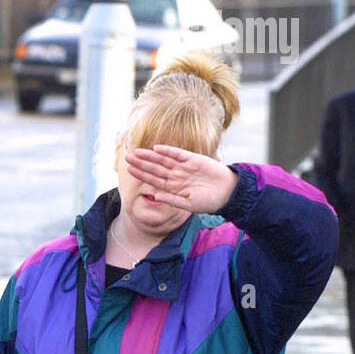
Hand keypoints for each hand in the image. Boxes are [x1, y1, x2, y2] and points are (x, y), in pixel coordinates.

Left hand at [124, 144, 238, 213]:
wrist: (227, 192)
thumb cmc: (208, 201)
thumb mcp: (188, 204)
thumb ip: (172, 200)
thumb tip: (156, 196)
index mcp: (173, 187)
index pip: (153, 179)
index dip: (142, 174)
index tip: (129, 170)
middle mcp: (176, 176)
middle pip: (155, 168)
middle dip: (141, 163)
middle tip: (127, 157)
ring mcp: (184, 166)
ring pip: (163, 159)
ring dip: (150, 156)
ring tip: (137, 152)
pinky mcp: (193, 159)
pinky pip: (178, 154)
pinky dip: (168, 151)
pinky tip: (156, 149)